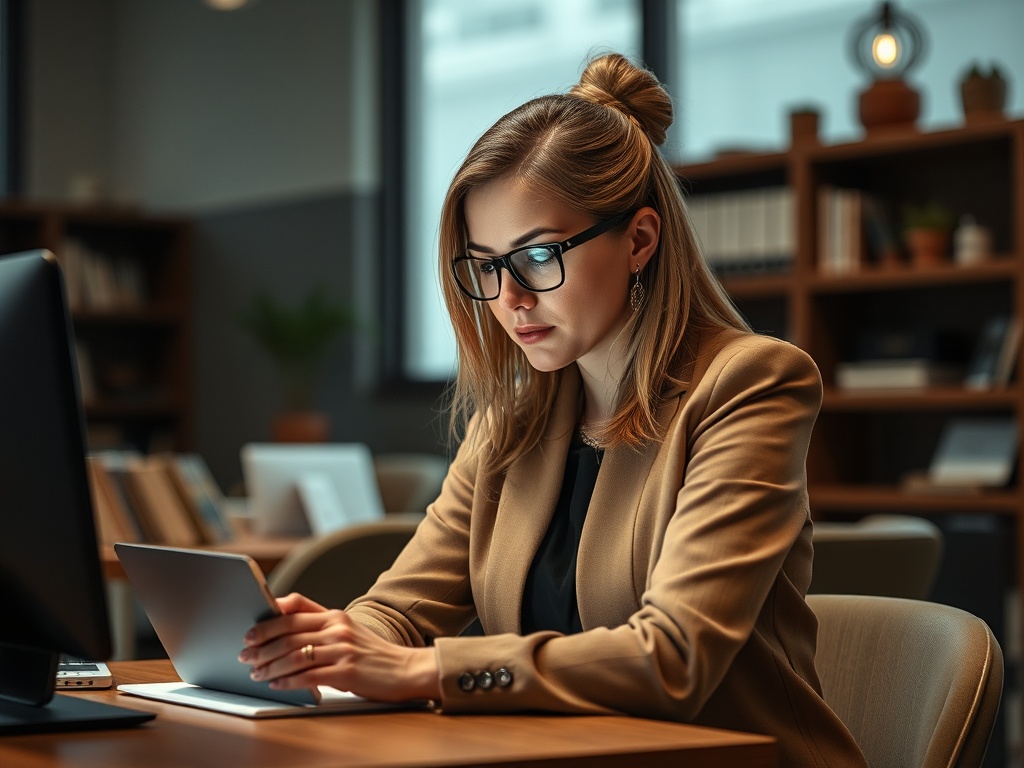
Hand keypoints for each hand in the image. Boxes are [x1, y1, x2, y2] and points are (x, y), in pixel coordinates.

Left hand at [239, 592, 440, 702]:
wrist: (406, 670)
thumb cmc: (374, 654)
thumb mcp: (349, 630)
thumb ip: (321, 626)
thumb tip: (284, 627)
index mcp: (336, 616)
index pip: (294, 612)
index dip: (268, 622)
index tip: (250, 632)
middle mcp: (338, 629)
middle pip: (289, 635)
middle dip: (262, 647)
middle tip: (245, 655)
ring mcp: (342, 650)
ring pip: (294, 656)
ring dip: (270, 667)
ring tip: (256, 673)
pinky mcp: (346, 672)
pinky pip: (307, 676)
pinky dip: (287, 682)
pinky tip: (277, 685)